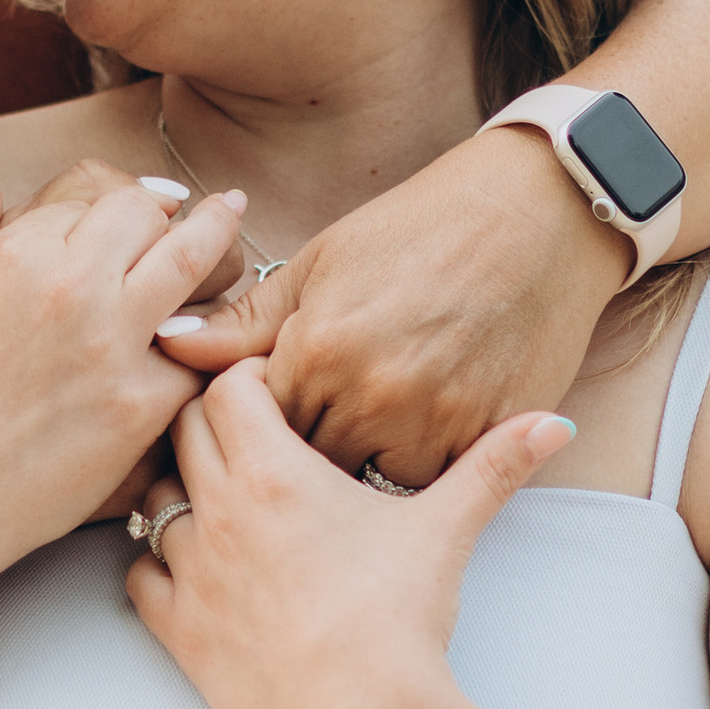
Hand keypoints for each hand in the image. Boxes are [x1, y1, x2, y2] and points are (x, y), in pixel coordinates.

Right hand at [0, 168, 247, 584]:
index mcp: (16, 251)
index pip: (94, 196)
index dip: (118, 203)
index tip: (142, 208)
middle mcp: (70, 286)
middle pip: (151, 216)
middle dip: (176, 211)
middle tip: (212, 208)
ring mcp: (112, 344)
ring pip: (194, 263)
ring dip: (220, 243)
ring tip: (236, 225)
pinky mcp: (141, 404)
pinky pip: (200, 353)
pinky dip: (212, 340)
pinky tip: (223, 331)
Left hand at [125, 357, 576, 708]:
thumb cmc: (400, 621)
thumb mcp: (447, 531)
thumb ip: (495, 467)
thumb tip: (555, 424)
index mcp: (273, 473)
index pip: (227, 388)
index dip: (248, 382)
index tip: (275, 395)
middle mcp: (217, 512)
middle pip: (181, 432)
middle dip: (210, 425)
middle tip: (249, 442)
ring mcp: (190, 573)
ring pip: (152, 502)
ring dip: (180, 493)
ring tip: (224, 505)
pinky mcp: (178, 631)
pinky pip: (140, 575)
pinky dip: (160, 566)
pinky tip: (198, 572)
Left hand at [152, 124, 618, 486]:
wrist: (538, 218)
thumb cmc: (421, 230)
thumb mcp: (323, 262)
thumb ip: (248, 319)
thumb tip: (172, 346)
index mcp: (318, 348)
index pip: (244, 421)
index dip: (242, 421)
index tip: (250, 416)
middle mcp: (368, 396)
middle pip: (295, 465)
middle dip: (281, 464)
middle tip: (287, 447)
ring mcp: (428, 426)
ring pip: (356, 486)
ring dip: (340, 479)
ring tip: (338, 453)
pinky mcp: (479, 443)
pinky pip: (419, 490)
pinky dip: (400, 480)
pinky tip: (392, 454)